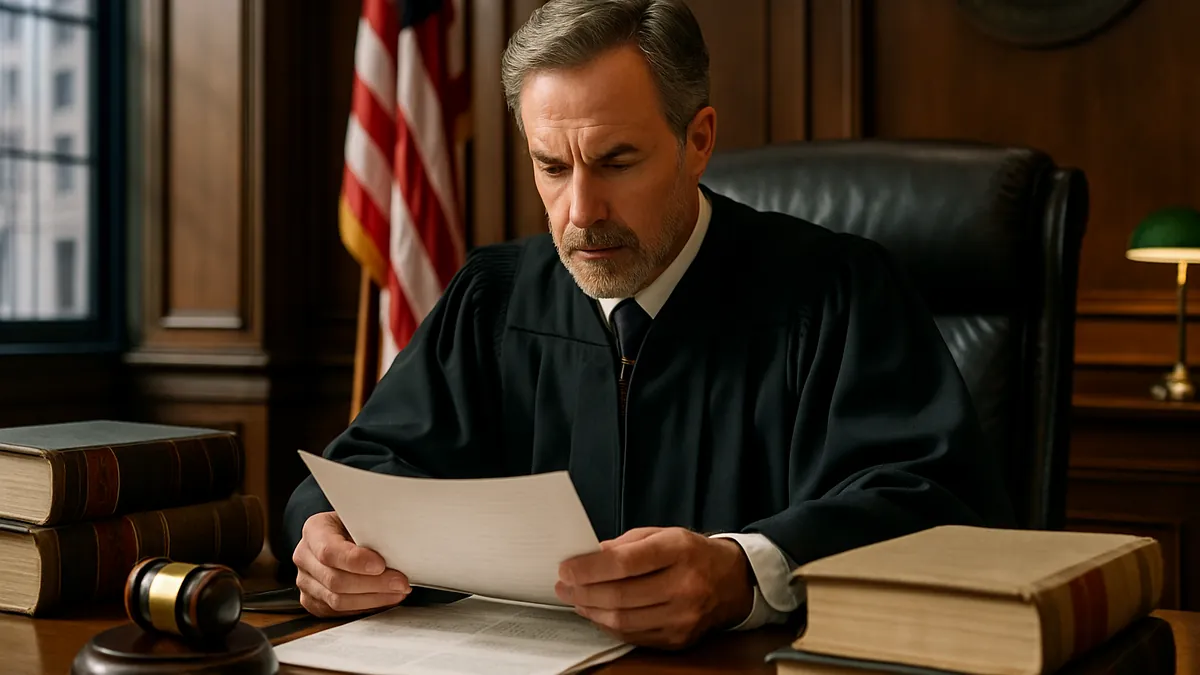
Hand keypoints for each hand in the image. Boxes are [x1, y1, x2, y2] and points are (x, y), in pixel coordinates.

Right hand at [292, 511, 411, 616]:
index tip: (381, 565)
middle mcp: (304, 557)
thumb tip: (397, 543)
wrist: (340, 535)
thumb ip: (371, 529)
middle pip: (335, 580)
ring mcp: (305, 582)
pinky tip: (384, 598)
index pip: (329, 551)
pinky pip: (338, 612)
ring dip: (373, 599)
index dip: (356, 561)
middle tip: (400, 582)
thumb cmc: (353, 525)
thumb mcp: (360, 517)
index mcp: (314, 530)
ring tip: (397, 592)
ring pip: (337, 600)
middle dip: (374, 584)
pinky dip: (365, 607)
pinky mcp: (313, 602)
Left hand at [556, 527, 754, 648]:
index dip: (589, 568)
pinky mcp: (679, 638)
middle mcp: (684, 586)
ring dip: (592, 611)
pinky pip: (634, 636)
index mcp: (679, 551)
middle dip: (583, 591)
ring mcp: (683, 617)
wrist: (733, 581)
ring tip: (576, 599)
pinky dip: (610, 625)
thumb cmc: (693, 554)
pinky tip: (598, 613)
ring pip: (624, 621)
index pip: (624, 563)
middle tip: (564, 585)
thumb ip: (625, 544)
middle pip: (620, 596)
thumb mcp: (663, 535)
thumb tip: (589, 557)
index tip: (567, 568)